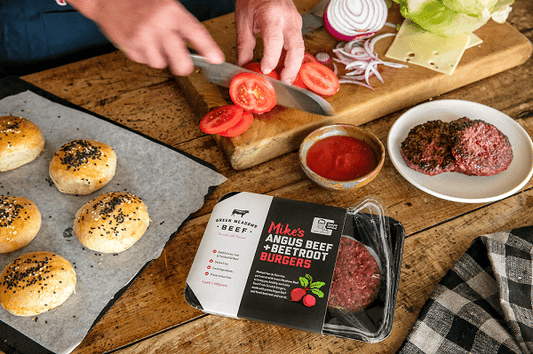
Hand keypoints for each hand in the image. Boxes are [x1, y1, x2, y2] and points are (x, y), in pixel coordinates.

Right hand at [67, 0, 224, 75]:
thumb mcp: (166, 4)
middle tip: (184, 63)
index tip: (217, 59)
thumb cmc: (140, 0)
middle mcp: (158, 26)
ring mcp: (143, 38)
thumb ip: (182, 24)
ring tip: (153, 41)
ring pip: (161, 63)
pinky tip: (140, 41)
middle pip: (181, 62)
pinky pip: (144, 61)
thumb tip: (200, 48)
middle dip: (184, 66)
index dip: (209, 48)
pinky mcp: (130, 47)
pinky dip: (144, 55)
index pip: (196, 33)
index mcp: (171, 12)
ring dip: (160, 57)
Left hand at [235, 0, 304, 83]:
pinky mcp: (297, 27)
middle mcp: (288, 19)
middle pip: (296, 49)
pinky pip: (297, 46)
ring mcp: (296, 23)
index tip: (265, 70)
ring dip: (293, 67)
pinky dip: (291, 59)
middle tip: (283, 83)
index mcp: (272, 16)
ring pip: (300, 50)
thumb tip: (244, 66)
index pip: (275, 41)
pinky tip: (283, 69)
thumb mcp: (243, 21)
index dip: (271, 59)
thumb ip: (244, 46)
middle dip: (291, 69)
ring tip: (283, 80)